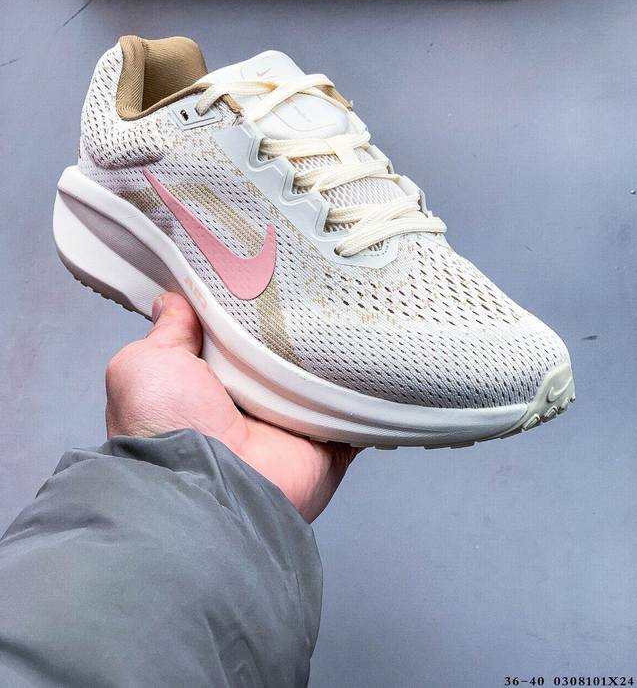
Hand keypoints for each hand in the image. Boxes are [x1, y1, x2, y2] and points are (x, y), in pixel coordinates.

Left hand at [105, 293, 358, 520]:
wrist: (207, 485)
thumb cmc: (164, 427)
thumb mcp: (144, 365)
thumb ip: (166, 333)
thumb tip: (172, 302)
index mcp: (209, 382)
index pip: (234, 332)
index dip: (244, 304)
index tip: (261, 264)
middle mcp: (252, 401)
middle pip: (283, 347)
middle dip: (295, 317)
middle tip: (313, 274)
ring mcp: (293, 419)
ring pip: (323, 369)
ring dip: (335, 344)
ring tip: (351, 296)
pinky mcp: (330, 437)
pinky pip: (358, 403)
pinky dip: (370, 382)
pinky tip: (378, 346)